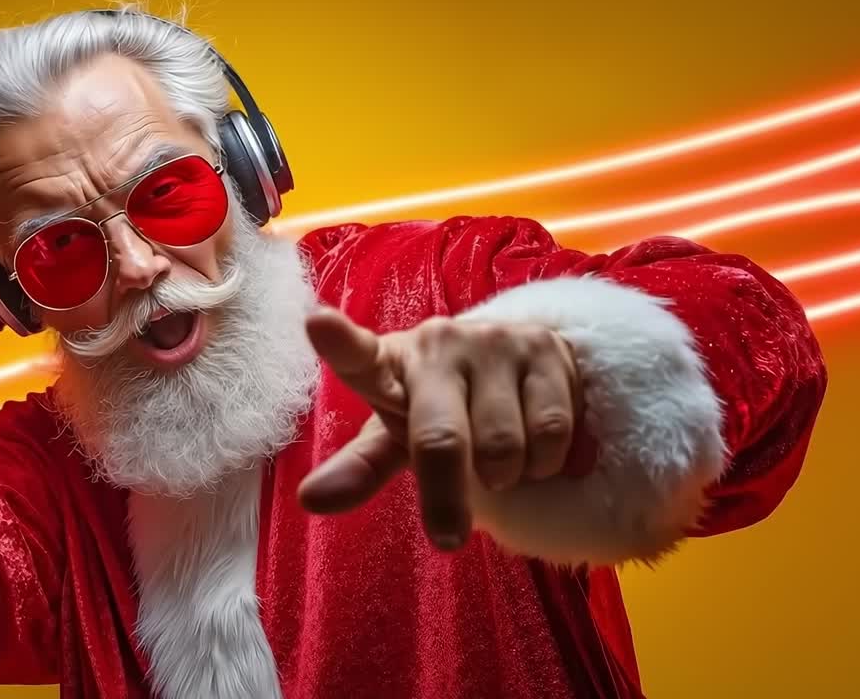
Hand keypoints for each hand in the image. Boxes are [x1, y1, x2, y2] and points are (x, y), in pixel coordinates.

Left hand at [297, 306, 584, 550]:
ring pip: (504, 446)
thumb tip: (309, 500)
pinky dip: (546, 462)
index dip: (339, 342)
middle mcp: (438, 343)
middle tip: (449, 535)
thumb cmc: (439, 406)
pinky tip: (536, 448)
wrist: (515, 361)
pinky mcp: (545, 348)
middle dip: (446, 497)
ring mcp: (493, 341)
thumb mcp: (397, 435)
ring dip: (507, 475)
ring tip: (501, 461)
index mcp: (390, 365)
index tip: (317, 324)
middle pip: (440, 440)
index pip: (359, 356)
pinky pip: (550, 433)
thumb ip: (359, 467)